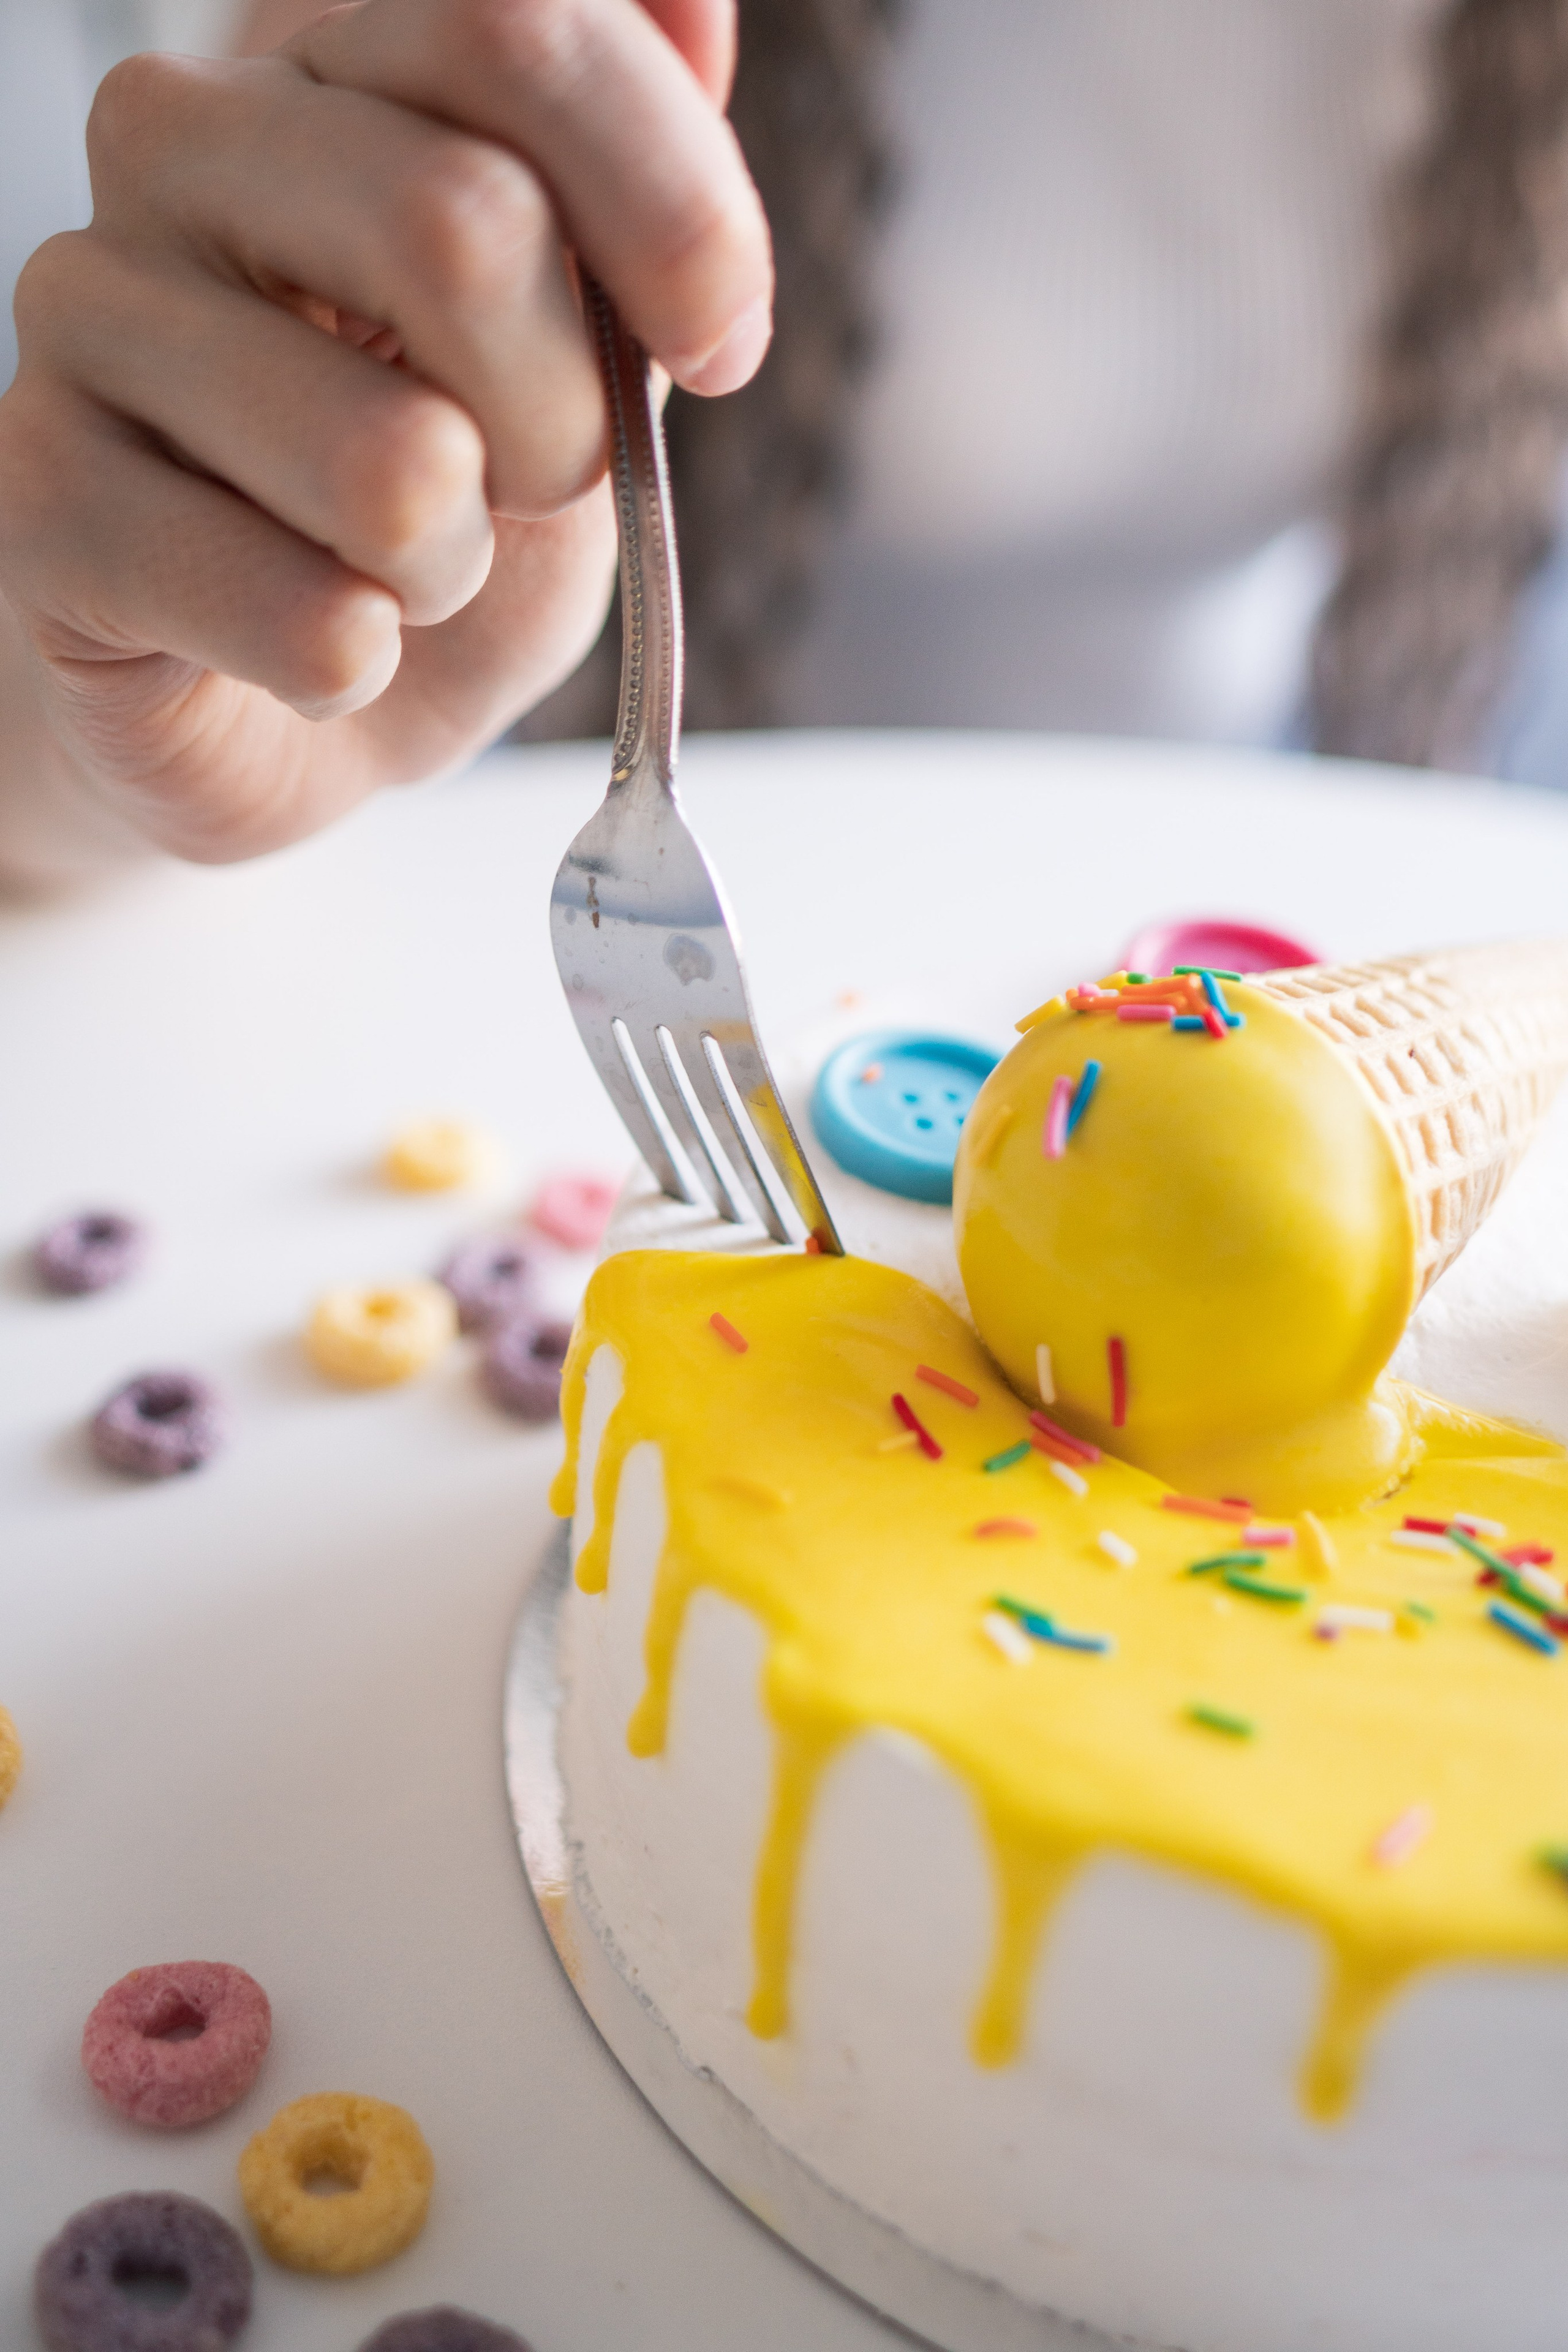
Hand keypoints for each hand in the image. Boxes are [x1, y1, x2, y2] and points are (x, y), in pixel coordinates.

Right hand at [0, 0, 769, 875]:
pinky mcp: (39, 496)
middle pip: (462, 225)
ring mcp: (87, 307)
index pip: (508, 25)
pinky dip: (357, 666)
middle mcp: (179, 141)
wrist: (300, 698)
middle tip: (531, 488)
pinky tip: (321, 648)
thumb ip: (634, 192)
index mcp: (328, 67)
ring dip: (455, 570)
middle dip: (565, 423)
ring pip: (392, 460)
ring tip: (403, 573)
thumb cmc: (442, 516)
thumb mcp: (584, 350)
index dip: (671, 207)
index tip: (719, 344)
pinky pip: (299, 614)